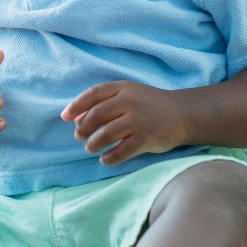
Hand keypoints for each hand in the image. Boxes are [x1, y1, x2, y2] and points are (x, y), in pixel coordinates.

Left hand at [62, 81, 185, 165]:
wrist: (182, 113)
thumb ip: (103, 103)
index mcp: (123, 88)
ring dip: (93, 144)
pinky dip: (110, 157)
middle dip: (83, 127)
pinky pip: (122, 151)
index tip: (64, 117)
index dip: (76, 106)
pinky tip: (105, 159)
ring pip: (107, 134)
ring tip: (90, 148)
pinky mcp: (147, 138)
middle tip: (79, 136)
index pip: (94, 94)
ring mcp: (139, 120)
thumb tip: (73, 118)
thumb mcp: (127, 96)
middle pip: (97, 114)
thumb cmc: (148, 105)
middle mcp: (131, 102)